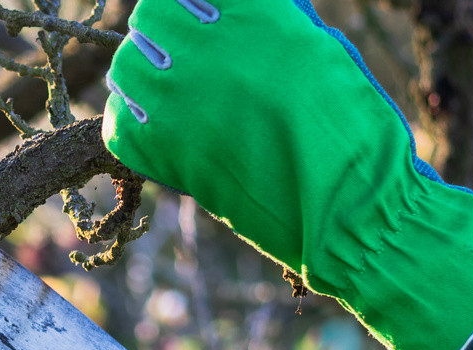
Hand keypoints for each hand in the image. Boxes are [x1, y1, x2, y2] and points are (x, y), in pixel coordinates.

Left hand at [103, 0, 472, 349]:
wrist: (348, 207)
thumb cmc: (351, 126)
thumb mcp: (321, 48)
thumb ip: (270, 20)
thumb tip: (223, 13)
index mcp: (252, 13)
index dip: (191, 7)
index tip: (201, 25)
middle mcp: (207, 47)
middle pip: (150, 18)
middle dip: (164, 36)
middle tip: (186, 63)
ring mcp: (178, 100)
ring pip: (126, 68)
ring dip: (142, 77)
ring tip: (169, 97)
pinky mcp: (165, 154)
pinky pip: (121, 126)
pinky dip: (133, 128)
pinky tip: (160, 135)